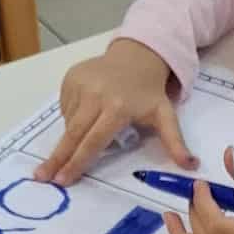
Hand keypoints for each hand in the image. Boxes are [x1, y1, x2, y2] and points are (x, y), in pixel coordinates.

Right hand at [37, 40, 187, 185]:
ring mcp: (80, 84)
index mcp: (117, 107)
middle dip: (57, 158)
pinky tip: (84, 115)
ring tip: (83, 136)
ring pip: (68, 122)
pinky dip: (70, 119)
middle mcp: (95, 95)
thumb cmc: (149, 91)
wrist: (136, 55)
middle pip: (73, 134)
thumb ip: (175, 142)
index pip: (94, 141)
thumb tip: (191, 166)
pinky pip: (64, 108)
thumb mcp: (165, 115)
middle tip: (42, 177)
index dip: (79, 162)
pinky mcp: (69, 78)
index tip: (64, 179)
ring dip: (71, 137)